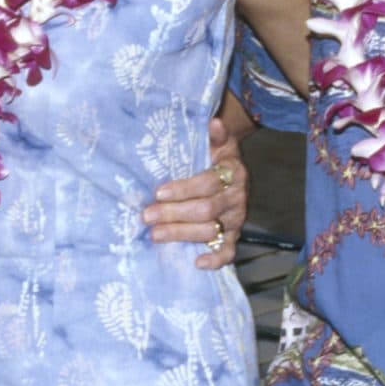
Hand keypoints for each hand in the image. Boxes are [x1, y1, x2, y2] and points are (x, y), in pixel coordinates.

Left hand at [144, 117, 250, 269]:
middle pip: (206, 210)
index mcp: (233, 172)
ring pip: (210, 231)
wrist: (230, 171)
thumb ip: (215, 136)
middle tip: (147, 215)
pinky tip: (197, 263)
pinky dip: (215, 260)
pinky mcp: (233, 237)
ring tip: (155, 234)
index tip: (158, 192)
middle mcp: (237, 198)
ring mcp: (236, 220)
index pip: (208, 183)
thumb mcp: (216, 143)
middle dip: (174, 214)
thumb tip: (214, 122)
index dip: (183, 189)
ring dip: (181, 234)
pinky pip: (228, 252)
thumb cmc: (214, 157)